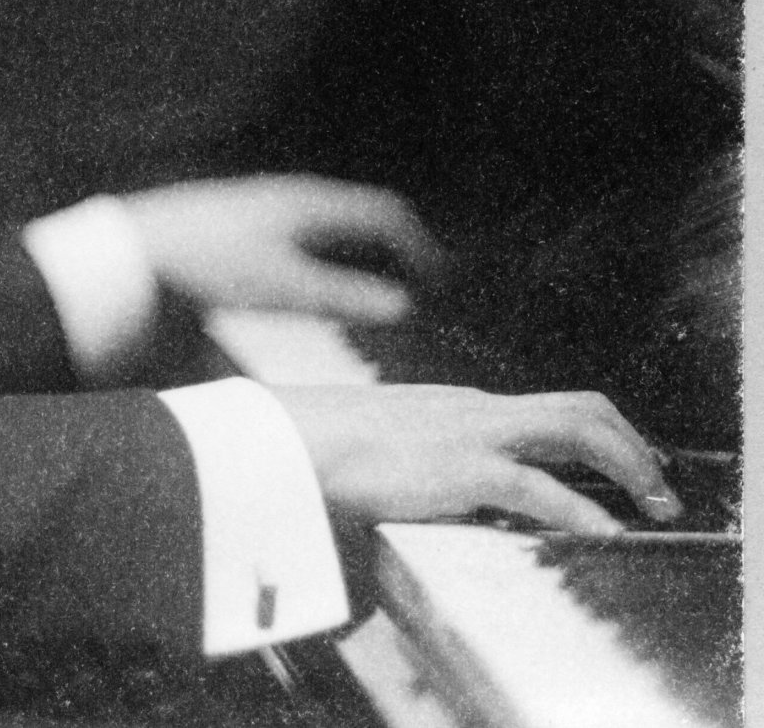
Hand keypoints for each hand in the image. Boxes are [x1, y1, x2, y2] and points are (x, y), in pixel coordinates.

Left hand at [123, 174, 444, 323]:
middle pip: (359, 215)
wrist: (135, 247)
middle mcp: (291, 197)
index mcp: (310, 203)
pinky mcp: (239, 223)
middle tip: (416, 283)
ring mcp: (263, 206)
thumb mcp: (285, 288)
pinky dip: (324, 256)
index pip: (386, 213)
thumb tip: (404, 308)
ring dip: (357, 254)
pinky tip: (310, 287)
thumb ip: (345, 297)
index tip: (440, 281)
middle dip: (393, 248)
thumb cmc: (209, 262)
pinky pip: (299, 233)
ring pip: (328, 225)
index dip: (420, 247)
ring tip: (371, 290)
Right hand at [273, 384, 682, 534]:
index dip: (603, 431)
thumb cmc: (319, 448)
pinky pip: (538, 486)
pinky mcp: (458, 467)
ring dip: (628, 466)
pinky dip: (581, 512)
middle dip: (633, 445)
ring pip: (576, 429)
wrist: (284, 442)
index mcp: (457, 407)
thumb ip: (416, 461)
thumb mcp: (381, 446)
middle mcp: (473, 409)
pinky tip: (603, 536)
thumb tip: (430, 495)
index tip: (628, 462)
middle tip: (657, 486)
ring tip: (652, 505)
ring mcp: (469, 433)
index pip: (549, 405)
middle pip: (579, 406)